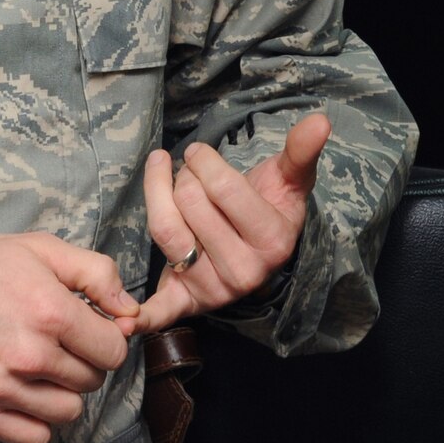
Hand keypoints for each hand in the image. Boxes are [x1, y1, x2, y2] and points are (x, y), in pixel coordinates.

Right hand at [0, 231, 139, 442]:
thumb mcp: (43, 248)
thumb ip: (96, 274)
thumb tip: (131, 310)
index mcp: (50, 312)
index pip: (113, 351)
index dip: (107, 337)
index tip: (90, 329)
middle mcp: (28, 355)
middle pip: (92, 380)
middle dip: (85, 361)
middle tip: (60, 340)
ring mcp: (1, 388)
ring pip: (68, 411)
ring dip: (63, 390)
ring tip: (41, 364)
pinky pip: (35, 436)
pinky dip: (37, 418)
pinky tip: (26, 390)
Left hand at [132, 113, 330, 333]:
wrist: (258, 249)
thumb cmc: (270, 205)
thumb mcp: (289, 178)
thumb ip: (301, 151)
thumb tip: (320, 120)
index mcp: (272, 240)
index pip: (223, 189)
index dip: (204, 161)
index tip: (199, 152)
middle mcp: (244, 272)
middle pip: (189, 204)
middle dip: (184, 175)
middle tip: (189, 171)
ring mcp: (214, 290)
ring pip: (166, 231)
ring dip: (157, 195)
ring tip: (163, 178)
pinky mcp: (186, 303)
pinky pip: (160, 313)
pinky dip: (140, 319)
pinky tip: (123, 323)